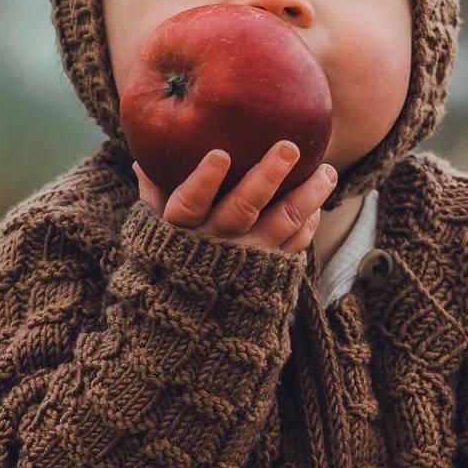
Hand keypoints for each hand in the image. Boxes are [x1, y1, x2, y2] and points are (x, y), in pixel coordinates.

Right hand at [133, 141, 335, 258]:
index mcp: (180, 230)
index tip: (220, 154)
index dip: (203, 181)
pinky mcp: (270, 269)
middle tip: (289, 148)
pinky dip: (308, 219)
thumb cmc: (171, 256)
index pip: (188, 203)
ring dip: (307, 195)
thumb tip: (142, 155)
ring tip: (326, 170)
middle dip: (267, 176)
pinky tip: (318, 195)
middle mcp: (215, 244)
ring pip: (281, 222)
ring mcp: (246, 258)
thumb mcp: (152, 230)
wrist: (191, 319)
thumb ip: (152, 193)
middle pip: (242, 207)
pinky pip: (295, 243)